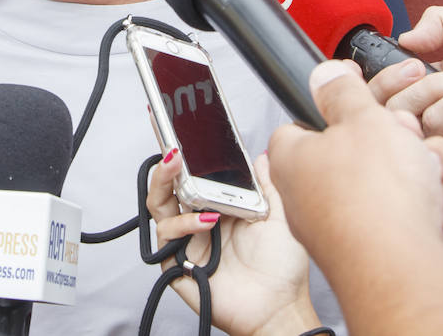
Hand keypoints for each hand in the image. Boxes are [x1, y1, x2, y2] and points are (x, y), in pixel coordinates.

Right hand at [145, 149, 318, 335]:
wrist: (280, 307)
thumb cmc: (283, 270)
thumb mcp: (280, 216)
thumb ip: (268, 184)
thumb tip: (261, 157)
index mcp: (220, 208)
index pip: (193, 176)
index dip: (185, 157)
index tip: (182, 135)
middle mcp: (199, 222)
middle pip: (168, 186)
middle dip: (165, 164)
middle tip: (173, 149)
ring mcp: (187, 242)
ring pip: (159, 205)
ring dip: (164, 183)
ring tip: (176, 167)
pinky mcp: (177, 263)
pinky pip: (168, 236)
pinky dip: (183, 223)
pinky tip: (206, 221)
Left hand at [269, 61, 442, 267]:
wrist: (403, 268)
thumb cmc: (374, 197)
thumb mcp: (362, 118)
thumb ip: (344, 91)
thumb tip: (326, 74)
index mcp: (293, 159)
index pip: (307, 123)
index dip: (343, 110)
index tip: (367, 106)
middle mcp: (312, 197)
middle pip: (364, 154)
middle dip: (399, 147)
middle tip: (406, 144)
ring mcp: (346, 228)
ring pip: (397, 185)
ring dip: (424, 178)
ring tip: (425, 181)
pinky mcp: (381, 252)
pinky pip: (415, 219)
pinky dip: (432, 213)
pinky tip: (432, 215)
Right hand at [366, 7, 442, 179]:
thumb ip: (441, 20)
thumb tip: (405, 37)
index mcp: (433, 78)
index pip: (389, 78)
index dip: (392, 69)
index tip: (413, 60)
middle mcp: (431, 105)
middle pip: (387, 96)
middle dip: (420, 81)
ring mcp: (438, 131)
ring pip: (407, 113)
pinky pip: (428, 135)